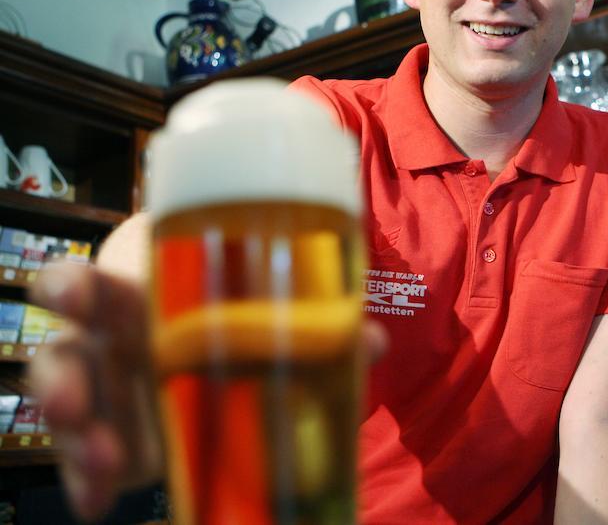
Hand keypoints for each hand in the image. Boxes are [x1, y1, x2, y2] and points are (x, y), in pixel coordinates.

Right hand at [28, 214, 388, 520]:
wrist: (203, 321)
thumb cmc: (229, 295)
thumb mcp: (265, 299)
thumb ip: (313, 316)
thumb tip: (369, 340)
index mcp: (140, 292)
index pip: (91, 282)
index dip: (72, 286)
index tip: (72, 297)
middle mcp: (109, 339)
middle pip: (65, 351)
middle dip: (61, 377)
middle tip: (71, 405)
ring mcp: (103, 389)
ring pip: (68, 408)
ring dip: (76, 438)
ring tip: (105, 462)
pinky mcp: (109, 435)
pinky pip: (84, 461)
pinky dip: (88, 483)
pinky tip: (97, 505)